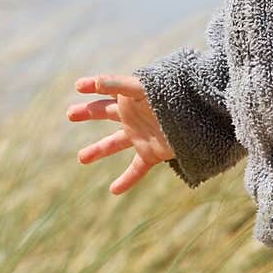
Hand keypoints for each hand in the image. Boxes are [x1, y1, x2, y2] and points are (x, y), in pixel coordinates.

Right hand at [67, 74, 175, 194]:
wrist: (201, 116)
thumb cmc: (173, 96)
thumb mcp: (144, 88)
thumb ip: (121, 84)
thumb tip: (97, 82)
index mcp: (132, 96)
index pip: (109, 88)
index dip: (94, 85)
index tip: (78, 85)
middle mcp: (134, 115)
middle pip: (106, 113)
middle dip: (89, 112)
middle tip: (70, 113)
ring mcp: (141, 135)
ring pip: (115, 143)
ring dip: (98, 150)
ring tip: (81, 157)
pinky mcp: (152, 153)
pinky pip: (136, 169)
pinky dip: (126, 180)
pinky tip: (113, 190)